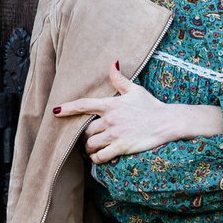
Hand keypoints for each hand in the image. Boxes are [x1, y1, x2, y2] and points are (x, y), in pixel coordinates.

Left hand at [56, 61, 220, 163]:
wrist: (168, 121)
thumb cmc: (152, 105)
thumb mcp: (135, 90)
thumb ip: (120, 79)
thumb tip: (112, 64)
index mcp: (111, 104)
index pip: (84, 105)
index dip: (67, 108)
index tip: (54, 111)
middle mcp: (110, 119)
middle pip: (85, 130)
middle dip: (84, 136)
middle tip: (89, 139)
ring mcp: (115, 134)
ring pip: (90, 144)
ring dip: (89, 148)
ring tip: (93, 149)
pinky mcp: (122, 147)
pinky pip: (100, 156)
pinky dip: (96, 158)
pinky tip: (99, 157)